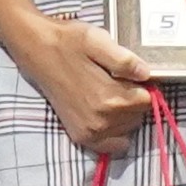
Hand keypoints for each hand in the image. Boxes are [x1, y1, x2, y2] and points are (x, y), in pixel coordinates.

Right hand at [0, 0, 161, 159]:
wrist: (38, 50)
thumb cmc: (69, 42)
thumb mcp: (98, 40)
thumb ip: (124, 60)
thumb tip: (145, 74)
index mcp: (109, 98)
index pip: (147, 101)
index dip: (144, 86)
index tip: (133, 76)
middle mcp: (101, 121)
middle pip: (139, 115)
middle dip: (134, 99)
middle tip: (118, 82)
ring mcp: (89, 132)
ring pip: (128, 128)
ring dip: (125, 114)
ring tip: (108, 94)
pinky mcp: (80, 136)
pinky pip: (112, 145)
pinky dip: (115, 132)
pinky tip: (106, 114)